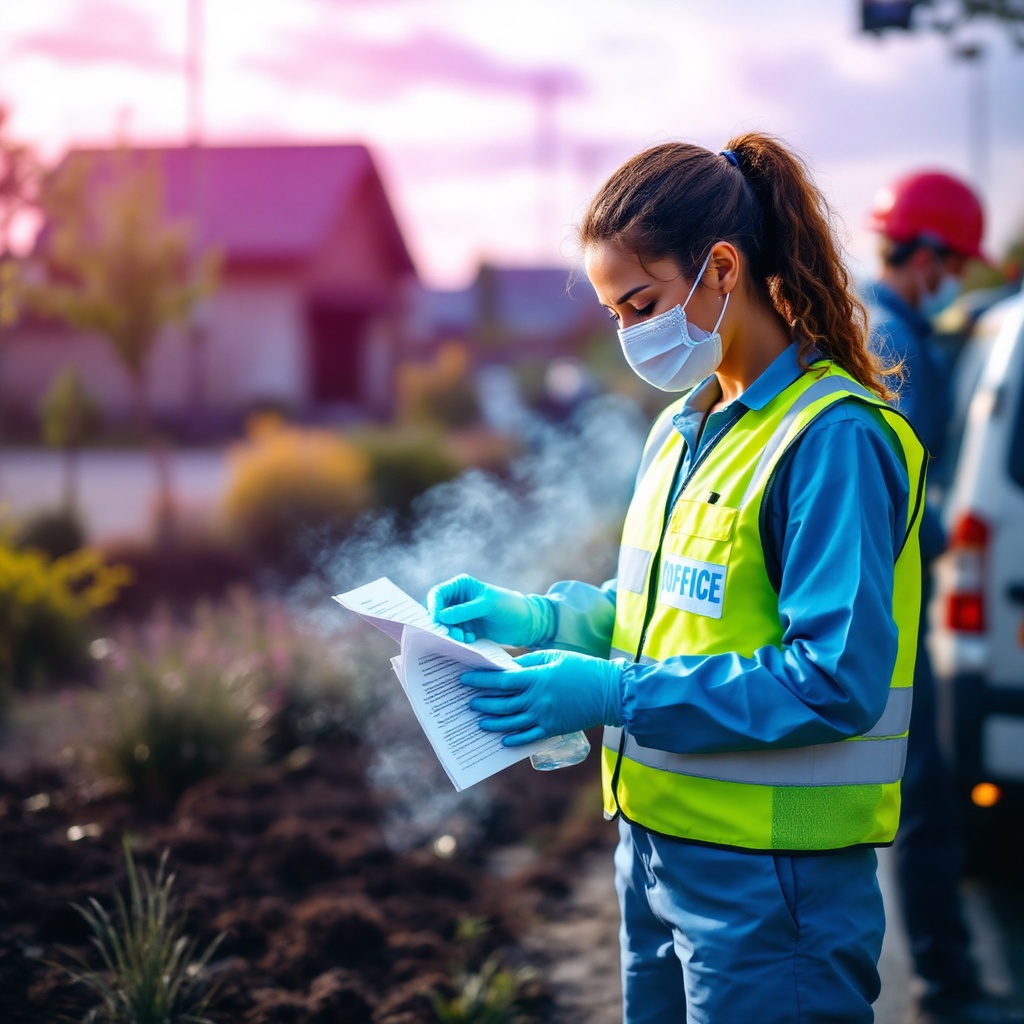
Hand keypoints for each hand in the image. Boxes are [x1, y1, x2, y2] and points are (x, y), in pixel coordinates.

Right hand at [427, 574, 552, 646]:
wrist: (528, 623)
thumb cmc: (510, 606)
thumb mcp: (488, 606)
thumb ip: (464, 611)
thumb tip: (440, 616)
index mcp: (462, 585)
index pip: (438, 594)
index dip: (434, 606)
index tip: (437, 621)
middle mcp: (459, 599)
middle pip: (439, 611)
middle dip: (444, 624)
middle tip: (454, 635)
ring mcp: (463, 615)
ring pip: (446, 625)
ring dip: (452, 633)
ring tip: (465, 638)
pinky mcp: (469, 628)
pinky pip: (456, 634)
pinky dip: (460, 638)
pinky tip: (471, 640)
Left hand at [460, 650, 624, 746]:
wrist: (609, 692)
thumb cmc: (583, 669)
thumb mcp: (556, 657)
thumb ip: (532, 662)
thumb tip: (511, 667)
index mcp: (537, 677)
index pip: (502, 680)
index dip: (481, 680)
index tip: (466, 680)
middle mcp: (537, 699)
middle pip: (502, 703)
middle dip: (483, 703)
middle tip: (469, 702)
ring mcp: (544, 716)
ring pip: (511, 722)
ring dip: (493, 722)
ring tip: (479, 722)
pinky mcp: (553, 728)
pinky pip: (529, 737)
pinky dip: (514, 739)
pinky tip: (503, 740)